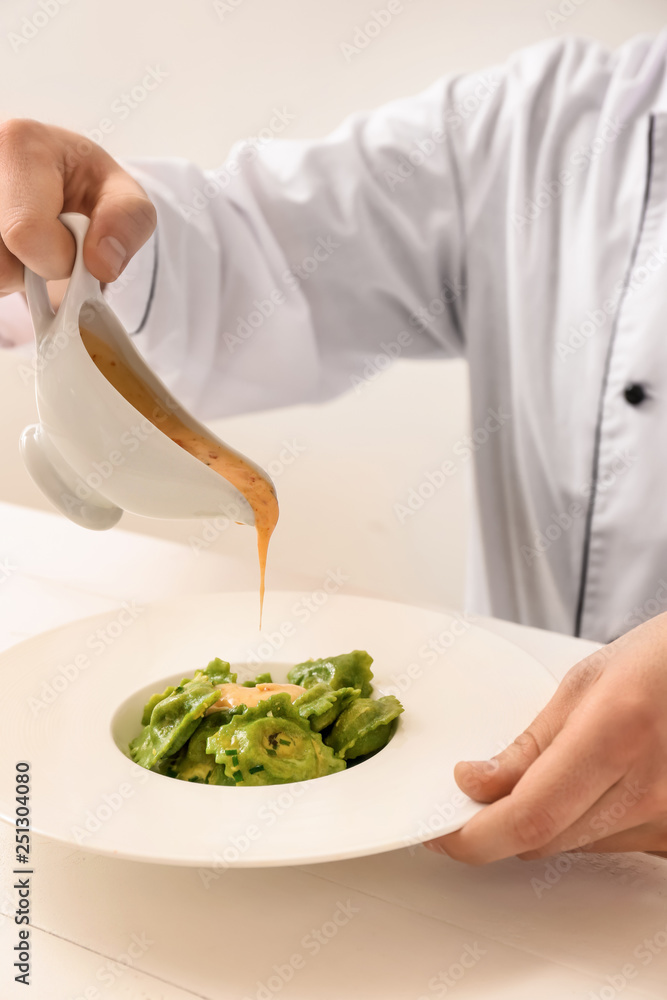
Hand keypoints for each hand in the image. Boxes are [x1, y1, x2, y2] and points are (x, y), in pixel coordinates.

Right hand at [0, 119, 155, 294]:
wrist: (56, 182)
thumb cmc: (85, 185)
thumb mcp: (122, 195)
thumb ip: (127, 221)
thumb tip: (102, 263)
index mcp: (18, 146)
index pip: (26, 233)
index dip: (59, 257)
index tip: (74, 241)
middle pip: (1, 263)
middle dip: (36, 268)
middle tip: (51, 240)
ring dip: (17, 275)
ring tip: (32, 243)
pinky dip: (6, 275)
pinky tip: (14, 249)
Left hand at [427, 612, 666, 862]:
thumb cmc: (659, 663)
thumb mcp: (582, 684)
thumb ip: (528, 745)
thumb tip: (476, 783)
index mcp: (616, 732)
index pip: (529, 815)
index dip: (475, 835)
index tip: (444, 832)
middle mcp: (649, 787)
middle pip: (544, 839)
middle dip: (500, 823)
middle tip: (478, 795)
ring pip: (573, 846)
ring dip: (544, 822)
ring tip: (557, 768)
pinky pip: (609, 847)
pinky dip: (583, 823)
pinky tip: (593, 785)